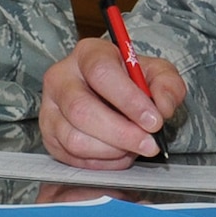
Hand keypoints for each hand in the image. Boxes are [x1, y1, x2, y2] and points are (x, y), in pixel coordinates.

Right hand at [40, 36, 185, 168]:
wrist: (112, 98)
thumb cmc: (132, 83)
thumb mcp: (157, 75)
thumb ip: (167, 86)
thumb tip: (163, 107)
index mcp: (88, 54)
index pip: (101, 73)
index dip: (129, 100)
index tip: (154, 120)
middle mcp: (61, 78)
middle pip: (81, 110)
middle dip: (121, 133)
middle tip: (149, 144)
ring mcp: (49, 108)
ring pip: (75, 138)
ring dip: (112, 151)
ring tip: (133, 147)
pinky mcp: (48, 135)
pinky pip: (72, 158)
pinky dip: (102, 162)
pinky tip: (119, 153)